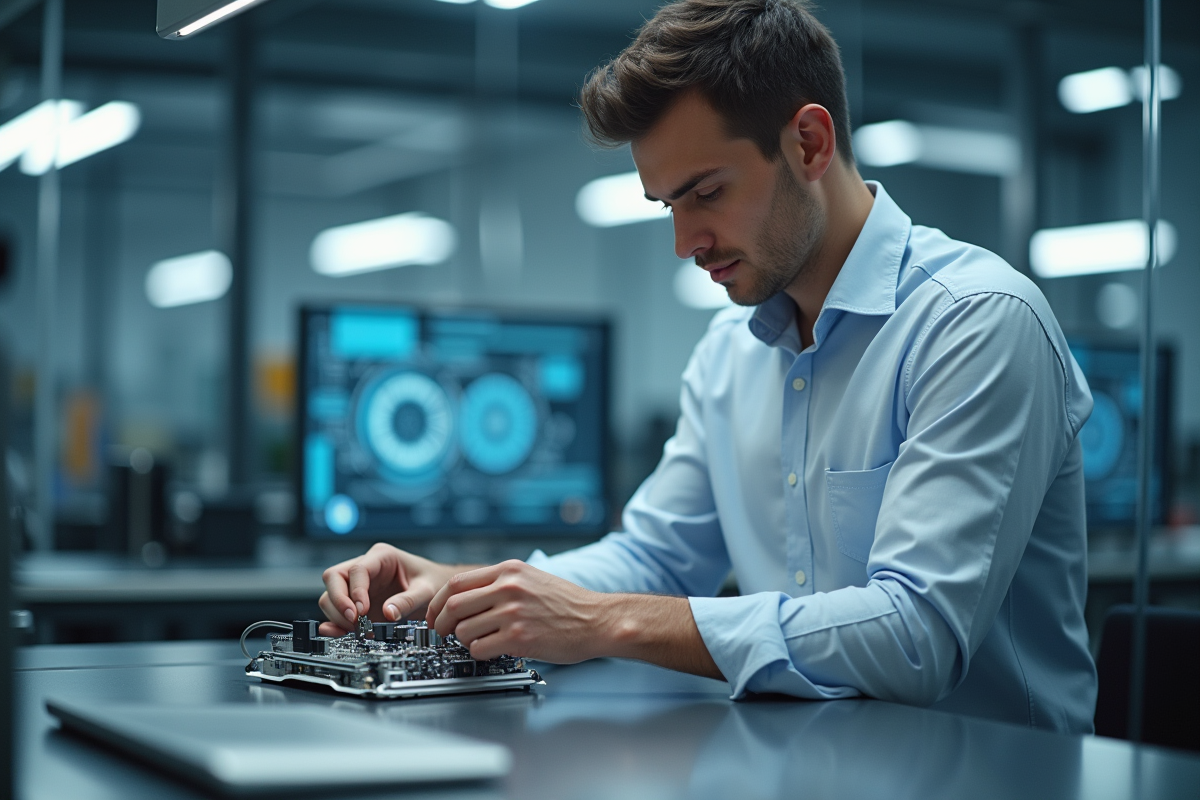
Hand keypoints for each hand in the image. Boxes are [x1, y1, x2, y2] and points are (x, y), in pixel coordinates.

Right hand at [317, 543, 464, 636]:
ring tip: (358, 630)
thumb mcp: (426, 590)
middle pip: (334, 578)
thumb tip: (388, 613)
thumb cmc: (431, 582)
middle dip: (339, 601)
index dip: (355, 591)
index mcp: (381, 557)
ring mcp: (357, 585)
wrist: (436, 588)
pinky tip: (339, 633)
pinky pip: (335, 610)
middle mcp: (365, 568)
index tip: (361, 611)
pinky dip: (334, 623)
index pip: (357, 569)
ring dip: (338, 614)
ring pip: (330, 594)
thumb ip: (408, 601)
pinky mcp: (355, 602)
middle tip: (354, 621)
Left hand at [426, 560, 605, 662]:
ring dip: (463, 640)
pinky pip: (480, 648)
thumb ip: (502, 582)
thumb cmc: (569, 604)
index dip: (438, 602)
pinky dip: (479, 653)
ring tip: (476, 642)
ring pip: (464, 629)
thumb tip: (469, 596)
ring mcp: (513, 613)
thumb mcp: (532, 578)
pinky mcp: (519, 637)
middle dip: (441, 623)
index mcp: (509, 570)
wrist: (598, 620)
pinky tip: (490, 651)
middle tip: (443, 632)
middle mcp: (509, 588)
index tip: (435, 614)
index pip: (457, 582)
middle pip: (453, 605)